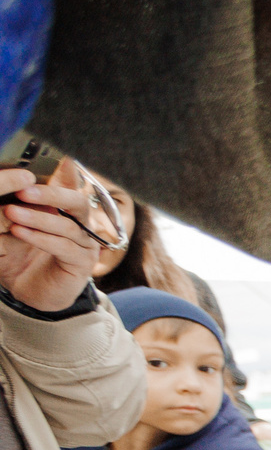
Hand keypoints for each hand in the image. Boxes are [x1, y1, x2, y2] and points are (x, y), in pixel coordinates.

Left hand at [0, 160, 118, 313]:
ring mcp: (84, 244)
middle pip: (76, 201)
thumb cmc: (19, 256)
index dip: (67, 169)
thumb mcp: (8, 228)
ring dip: (39, 218)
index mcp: (62, 209)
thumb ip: (8, 210)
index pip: (69, 183)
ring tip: (12, 213)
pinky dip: (41, 238)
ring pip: (69, 225)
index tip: (56, 157)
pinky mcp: (81, 264)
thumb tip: (4, 190)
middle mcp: (79, 223)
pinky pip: (65, 247)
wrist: (28, 293)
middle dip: (50, 193)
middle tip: (23, 190)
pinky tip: (20, 232)